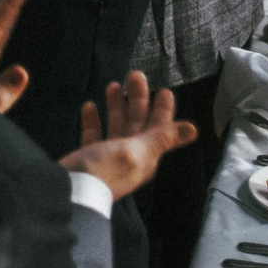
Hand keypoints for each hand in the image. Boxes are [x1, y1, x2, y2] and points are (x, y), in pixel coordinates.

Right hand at [61, 72, 194, 201]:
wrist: (73, 192)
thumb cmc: (106, 170)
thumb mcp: (137, 151)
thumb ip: (162, 138)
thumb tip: (194, 130)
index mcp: (146, 155)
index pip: (160, 128)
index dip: (163, 110)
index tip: (164, 90)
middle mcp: (130, 155)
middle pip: (138, 122)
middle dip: (138, 99)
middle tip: (135, 75)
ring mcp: (109, 156)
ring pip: (117, 125)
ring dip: (117, 106)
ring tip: (114, 85)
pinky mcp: (89, 156)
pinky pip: (94, 134)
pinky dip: (93, 120)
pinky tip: (89, 106)